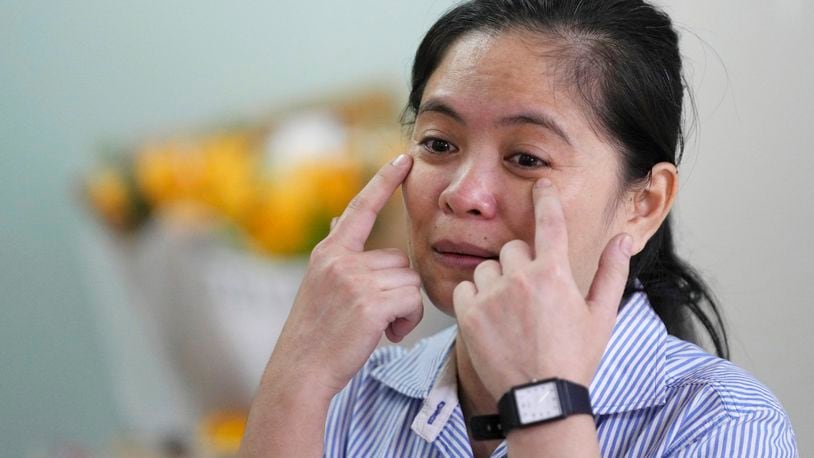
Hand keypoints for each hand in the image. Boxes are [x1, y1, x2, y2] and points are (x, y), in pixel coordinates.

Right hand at [264, 154, 422, 396]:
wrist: (300, 371)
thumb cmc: (315, 332)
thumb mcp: (318, 282)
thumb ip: (337, 252)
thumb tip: (342, 218)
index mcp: (329, 252)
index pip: (361, 207)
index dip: (384, 181)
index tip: (404, 158)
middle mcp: (339, 260)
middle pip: (399, 259)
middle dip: (396, 288)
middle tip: (374, 315)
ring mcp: (354, 281)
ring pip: (410, 281)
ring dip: (403, 307)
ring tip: (377, 327)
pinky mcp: (370, 304)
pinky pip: (412, 300)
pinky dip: (407, 321)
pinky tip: (386, 334)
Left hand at [453, 178, 633, 399]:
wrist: (541, 397)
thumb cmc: (574, 358)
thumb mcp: (601, 315)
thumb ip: (611, 272)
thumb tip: (624, 239)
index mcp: (554, 273)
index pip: (549, 223)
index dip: (545, 199)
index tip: (541, 185)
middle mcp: (520, 278)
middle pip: (512, 249)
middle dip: (519, 265)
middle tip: (528, 296)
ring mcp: (492, 296)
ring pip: (487, 268)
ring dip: (495, 282)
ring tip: (509, 313)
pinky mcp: (469, 314)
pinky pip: (464, 288)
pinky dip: (473, 299)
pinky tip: (489, 320)